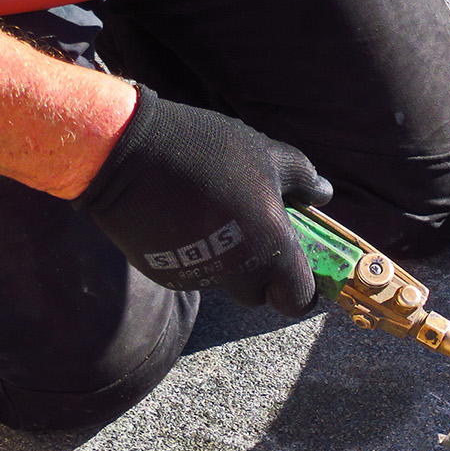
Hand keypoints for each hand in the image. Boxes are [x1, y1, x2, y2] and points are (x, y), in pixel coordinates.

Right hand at [74, 86, 333, 316]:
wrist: (125, 153)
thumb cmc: (206, 150)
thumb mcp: (266, 154)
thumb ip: (303, 179)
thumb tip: (324, 194)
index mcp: (272, 250)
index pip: (298, 300)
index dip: (300, 290)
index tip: (296, 271)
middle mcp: (237, 272)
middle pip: (258, 294)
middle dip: (260, 275)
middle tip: (252, 236)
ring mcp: (198, 276)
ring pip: (224, 282)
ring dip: (225, 262)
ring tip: (213, 216)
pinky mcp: (163, 273)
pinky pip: (190, 273)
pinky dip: (192, 256)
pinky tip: (182, 219)